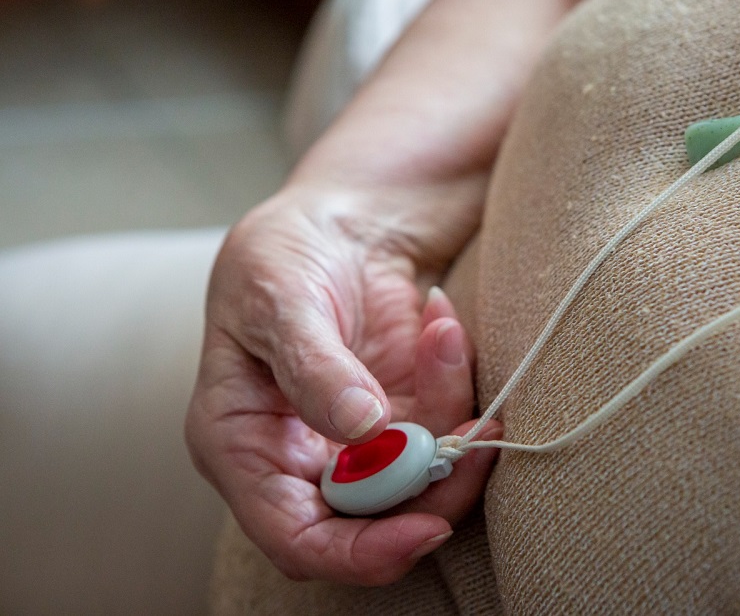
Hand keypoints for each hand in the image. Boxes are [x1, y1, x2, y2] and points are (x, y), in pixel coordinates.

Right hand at [185, 180, 497, 584]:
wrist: (338, 211)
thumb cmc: (283, 252)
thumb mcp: (280, 299)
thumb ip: (314, 368)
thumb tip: (360, 430)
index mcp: (241, 442)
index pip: (294, 535)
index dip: (356, 553)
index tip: (421, 530)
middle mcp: (299, 456)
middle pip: (369, 527)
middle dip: (428, 494)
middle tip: (475, 443)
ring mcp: (357, 440)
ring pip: (420, 482)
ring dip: (451, 421)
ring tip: (443, 334)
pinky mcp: (405, 412)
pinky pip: (446, 426)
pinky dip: (456, 381)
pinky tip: (440, 321)